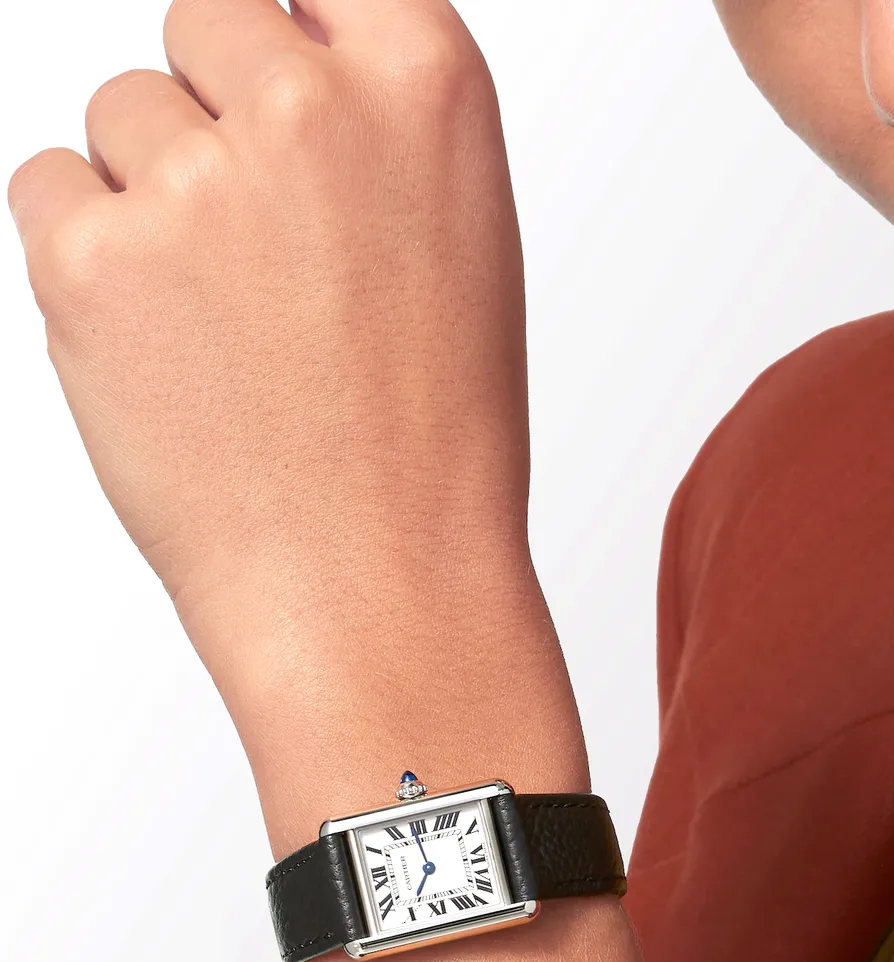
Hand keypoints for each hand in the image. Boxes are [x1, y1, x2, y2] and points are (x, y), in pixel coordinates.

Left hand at [9, 0, 581, 841]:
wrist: (381, 585)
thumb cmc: (431, 439)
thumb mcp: (458, 246)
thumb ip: (371, 125)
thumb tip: (267, 45)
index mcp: (428, 87)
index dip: (293, 51)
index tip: (284, 110)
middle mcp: (311, 107)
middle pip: (201, 21)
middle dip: (216, 115)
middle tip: (269, 255)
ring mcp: (198, 179)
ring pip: (120, 117)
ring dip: (155, 203)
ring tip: (234, 332)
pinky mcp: (93, 258)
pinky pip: (48, 191)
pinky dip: (90, 263)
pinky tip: (171, 353)